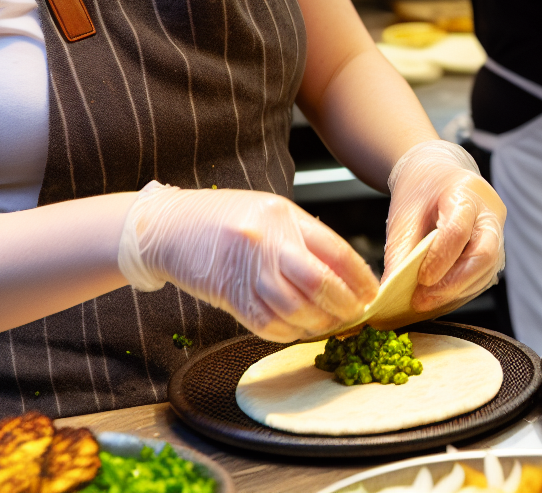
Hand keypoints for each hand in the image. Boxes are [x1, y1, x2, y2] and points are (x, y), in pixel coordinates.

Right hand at [118, 183, 377, 342]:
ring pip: (297, 310)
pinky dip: (291, 332)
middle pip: (321, 284)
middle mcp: (267, 244)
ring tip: (332, 323)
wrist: (169, 228)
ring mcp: (247, 273)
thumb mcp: (270, 210)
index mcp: (283, 216)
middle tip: (356, 313)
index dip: (360, 278)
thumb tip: (344, 270)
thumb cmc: (222, 215)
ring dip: (320, 323)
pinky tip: (300, 328)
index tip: (372, 292)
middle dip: (345, 305)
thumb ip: (306, 236)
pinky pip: (269, 325)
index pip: (336, 252)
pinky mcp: (231, 299)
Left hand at [385, 141, 505, 311]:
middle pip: (485, 255)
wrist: (440, 175)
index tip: (420, 280)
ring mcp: (497, 233)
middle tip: (422, 301)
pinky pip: (483, 277)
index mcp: (465, 194)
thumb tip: (388, 289)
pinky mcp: (495, 251)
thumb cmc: (422, 191)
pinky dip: (460, 292)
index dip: (440, 259)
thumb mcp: (404, 212)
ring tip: (425, 303)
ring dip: (456, 293)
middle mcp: (490, 214)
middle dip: (454, 284)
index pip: (458, 231)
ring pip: (486, 272)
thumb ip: (398, 249)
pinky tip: (438, 299)